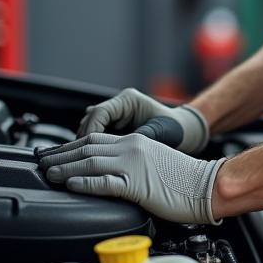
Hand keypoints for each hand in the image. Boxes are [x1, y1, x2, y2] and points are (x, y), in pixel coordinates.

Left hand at [37, 132, 223, 224]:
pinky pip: (105, 182)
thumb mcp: (154, 163)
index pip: (94, 139)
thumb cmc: (186, 180)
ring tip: (49, 173)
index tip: (53, 153)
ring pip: (91, 162)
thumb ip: (131, 164)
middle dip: (60, 155)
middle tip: (41, 161)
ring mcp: (134, 165)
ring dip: (66, 168)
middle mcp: (131, 148)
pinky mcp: (138, 184)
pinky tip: (72, 185)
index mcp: (135, 142)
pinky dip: (85, 183)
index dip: (69, 146)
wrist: (207, 185)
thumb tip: (109, 174)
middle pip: (87, 147)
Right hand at [78, 88, 208, 153]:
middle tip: (77, 160)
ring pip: (91, 128)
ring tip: (80, 162)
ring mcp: (117, 115)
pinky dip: (92, 147)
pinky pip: (98, 135)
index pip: (99, 113)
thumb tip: (113, 152)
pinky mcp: (116, 127)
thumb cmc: (175, 130)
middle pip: (90, 120)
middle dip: (83, 140)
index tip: (85, 150)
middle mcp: (119, 105)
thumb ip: (134, 140)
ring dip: (86, 144)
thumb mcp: (155, 134)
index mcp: (128, 99)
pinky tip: (89, 161)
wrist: (185, 133)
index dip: (89, 132)